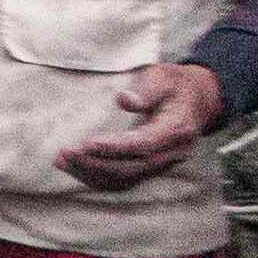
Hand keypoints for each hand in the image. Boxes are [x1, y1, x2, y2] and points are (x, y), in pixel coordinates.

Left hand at [60, 63, 224, 191]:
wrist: (195, 100)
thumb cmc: (175, 85)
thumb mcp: (165, 76)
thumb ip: (147, 89)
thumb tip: (123, 99)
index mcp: (178, 128)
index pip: (144, 144)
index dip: (115, 147)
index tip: (86, 143)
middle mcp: (172, 152)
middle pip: (131, 167)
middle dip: (96, 163)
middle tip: (65, 152)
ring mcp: (161, 164)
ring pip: (124, 179)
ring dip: (90, 173)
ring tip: (62, 160)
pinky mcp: (149, 169)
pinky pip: (121, 180)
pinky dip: (94, 176)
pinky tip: (71, 166)